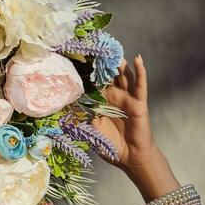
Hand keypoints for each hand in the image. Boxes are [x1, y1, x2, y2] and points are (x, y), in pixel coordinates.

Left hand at [91, 54, 160, 173]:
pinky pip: (140, 84)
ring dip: (120, 63)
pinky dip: (140, 71)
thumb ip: (80, 120)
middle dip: (103, 63)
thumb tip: (64, 112)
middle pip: (109, 75)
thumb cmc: (112, 145)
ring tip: (114, 50)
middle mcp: (115, 97)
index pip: (95, 83)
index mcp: (103, 103)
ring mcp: (128, 98)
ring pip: (124, 76)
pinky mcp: (139, 102)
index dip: (89, 72)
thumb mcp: (91, 131)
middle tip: (97, 47)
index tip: (80, 57)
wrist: (130, 157)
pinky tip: (137, 59)